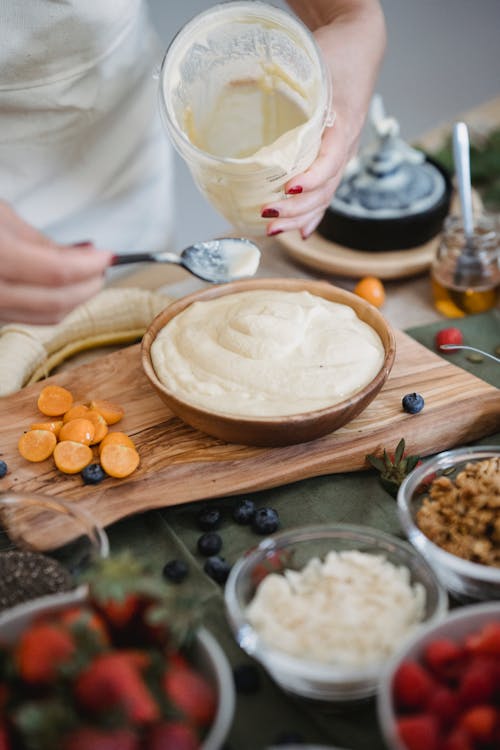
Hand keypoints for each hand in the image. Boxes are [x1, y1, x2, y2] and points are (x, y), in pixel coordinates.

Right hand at [0, 201, 111, 324]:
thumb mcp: (2, 216)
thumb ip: (44, 243)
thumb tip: (86, 257)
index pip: (57, 274)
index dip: (90, 266)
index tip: (108, 255)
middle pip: (56, 303)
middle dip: (88, 286)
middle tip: (102, 266)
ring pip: (46, 316)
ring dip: (76, 298)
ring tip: (88, 273)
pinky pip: (30, 316)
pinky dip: (55, 304)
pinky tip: (64, 285)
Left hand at [262, 0, 385, 238]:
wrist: (359, 50)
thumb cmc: (333, 55)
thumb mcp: (311, 62)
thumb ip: (284, 78)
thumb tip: (235, 84)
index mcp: (343, 123)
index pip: (331, 161)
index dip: (311, 179)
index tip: (288, 188)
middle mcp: (345, 146)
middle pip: (325, 189)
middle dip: (297, 208)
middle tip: (267, 215)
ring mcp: (341, 156)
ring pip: (325, 197)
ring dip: (299, 217)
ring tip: (273, 230)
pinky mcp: (334, 160)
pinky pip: (325, 193)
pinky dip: (312, 215)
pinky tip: (299, 232)